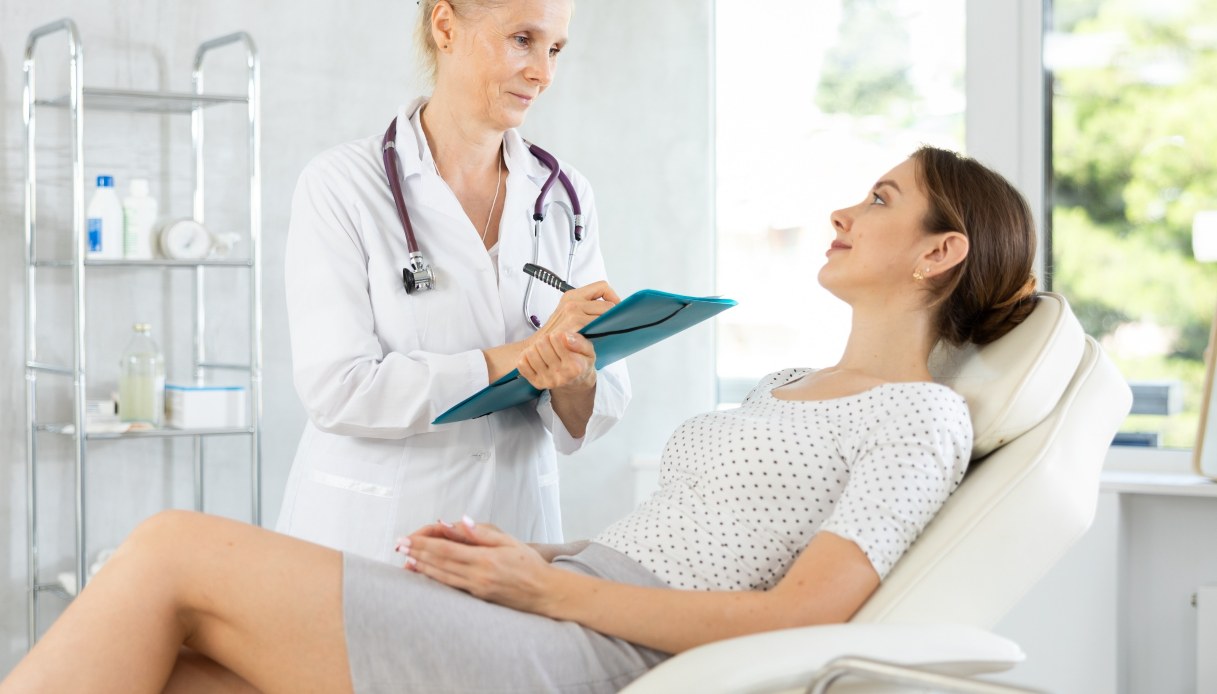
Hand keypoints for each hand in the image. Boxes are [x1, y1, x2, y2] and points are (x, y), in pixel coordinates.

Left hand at [398, 518, 557, 614]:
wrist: (545, 593)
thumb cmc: (530, 565)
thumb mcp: (510, 542)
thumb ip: (482, 533)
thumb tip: (459, 521)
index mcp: (485, 559)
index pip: (447, 550)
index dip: (424, 544)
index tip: (408, 539)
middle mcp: (478, 575)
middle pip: (440, 563)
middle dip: (417, 554)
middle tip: (399, 546)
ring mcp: (476, 589)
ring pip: (442, 577)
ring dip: (422, 567)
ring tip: (406, 559)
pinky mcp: (478, 597)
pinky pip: (451, 586)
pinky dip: (435, 579)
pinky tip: (425, 574)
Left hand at [518, 332, 596, 391]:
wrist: (576, 381)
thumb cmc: (581, 361)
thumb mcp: (588, 350)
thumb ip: (580, 342)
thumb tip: (565, 337)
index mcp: (575, 366)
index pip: (556, 338)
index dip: (557, 334)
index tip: (561, 339)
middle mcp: (561, 376)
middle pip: (541, 343)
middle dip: (545, 339)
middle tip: (551, 344)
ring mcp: (547, 381)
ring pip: (530, 353)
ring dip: (535, 347)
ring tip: (544, 350)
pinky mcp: (536, 383)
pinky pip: (521, 364)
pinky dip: (526, 357)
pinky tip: (536, 358)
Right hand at [533, 281, 620, 337]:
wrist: (538, 348)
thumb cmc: (556, 334)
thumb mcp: (569, 314)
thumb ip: (587, 308)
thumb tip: (614, 310)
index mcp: (572, 295)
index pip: (602, 287)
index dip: (613, 297)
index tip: (615, 310)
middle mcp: (572, 301)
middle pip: (608, 304)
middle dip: (612, 316)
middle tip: (612, 326)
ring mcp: (572, 312)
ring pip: (605, 316)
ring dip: (608, 325)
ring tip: (605, 333)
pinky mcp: (573, 323)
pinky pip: (598, 325)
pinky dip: (602, 332)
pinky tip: (599, 338)